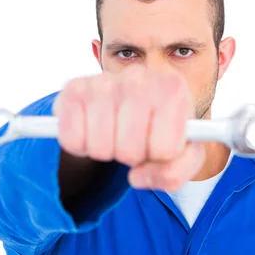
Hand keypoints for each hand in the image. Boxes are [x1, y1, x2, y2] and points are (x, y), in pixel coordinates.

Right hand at [52, 65, 204, 191]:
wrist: (129, 104)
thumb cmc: (160, 129)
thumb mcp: (182, 153)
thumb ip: (173, 174)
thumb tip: (137, 177)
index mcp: (173, 89)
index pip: (165, 149)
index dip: (160, 157)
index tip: (158, 142)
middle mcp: (139, 77)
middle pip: (130, 150)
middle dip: (131, 156)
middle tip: (134, 140)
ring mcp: (104, 80)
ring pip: (100, 148)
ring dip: (106, 152)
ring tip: (114, 134)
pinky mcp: (74, 89)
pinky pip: (72, 139)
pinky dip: (80, 146)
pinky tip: (92, 130)